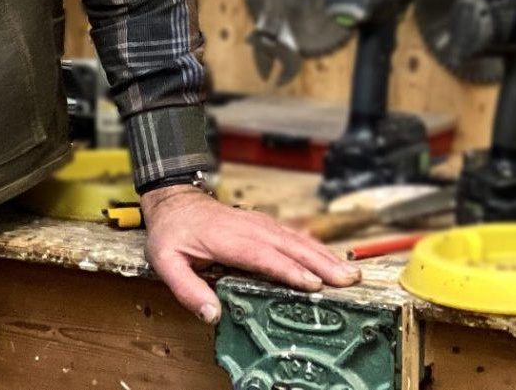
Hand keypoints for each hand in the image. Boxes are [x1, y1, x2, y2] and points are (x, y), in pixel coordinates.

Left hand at [141, 186, 358, 324]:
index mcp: (226, 239)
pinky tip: (330, 257)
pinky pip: (292, 234)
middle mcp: (247, 228)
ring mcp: (257, 223)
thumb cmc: (172, 233)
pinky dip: (314, 246)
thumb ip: (187, 290)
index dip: (288, 269)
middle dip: (320, 263)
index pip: (262, 255)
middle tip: (347, 280)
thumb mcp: (166, 262)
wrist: (174, 201)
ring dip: (323, 255)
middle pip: (288, 246)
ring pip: (295, 238)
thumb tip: (212, 314)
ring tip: (349, 272)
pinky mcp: (262, 224)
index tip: (313, 284)